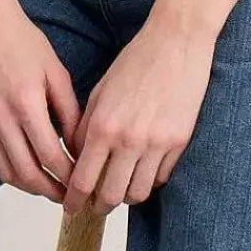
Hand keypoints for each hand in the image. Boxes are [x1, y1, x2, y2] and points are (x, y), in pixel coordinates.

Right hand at [0, 0, 83, 204]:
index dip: (69, 175)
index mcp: (26, 103)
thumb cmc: (22, 41)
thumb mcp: (56, 72)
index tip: (82, 182)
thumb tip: (79, 146)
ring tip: (48, 188)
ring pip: (5, 172)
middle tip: (67, 197)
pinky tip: (22, 170)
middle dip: (50, 190)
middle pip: (26, 173)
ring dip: (28, 186)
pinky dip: (6, 172)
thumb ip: (69, 111)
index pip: (51, 155)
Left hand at [61, 14, 215, 216]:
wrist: (175, 43)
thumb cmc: (135, 62)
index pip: (83, 179)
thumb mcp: (100, 92)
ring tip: (121, 190)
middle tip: (96, 207)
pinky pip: (162, 177)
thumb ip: (86, 128)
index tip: (71, 208)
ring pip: (139, 192)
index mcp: (103, 127)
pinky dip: (150, 179)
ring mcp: (157, 144)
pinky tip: (144, 170)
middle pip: (112, 196)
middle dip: (100, 207)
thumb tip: (77, 157)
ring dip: (127, 197)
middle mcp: (129, 140)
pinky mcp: (179, 142)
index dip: (75, 200)